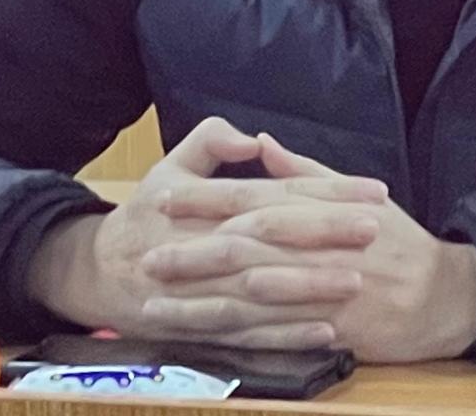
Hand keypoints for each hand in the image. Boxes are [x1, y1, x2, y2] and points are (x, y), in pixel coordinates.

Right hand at [27, 117, 386, 347]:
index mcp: (209, 204)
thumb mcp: (172, 165)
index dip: (327, 190)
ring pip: (264, 290)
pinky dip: (287, 336)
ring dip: (310, 287)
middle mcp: (209, 245)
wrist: (100, 272)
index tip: (373, 191)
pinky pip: (251, 334)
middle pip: (274, 237)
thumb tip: (253, 138)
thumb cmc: (146, 213)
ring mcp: (207, 291)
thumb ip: (210, 141)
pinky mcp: (206, 328)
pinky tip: (325, 332)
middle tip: (374, 229)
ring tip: (356, 282)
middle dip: (326, 234)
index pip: (278, 192)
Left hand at [140, 132, 475, 363]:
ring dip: (198, 302)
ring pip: (248, 297)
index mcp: (317, 209)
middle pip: (241, 248)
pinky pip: (271, 335)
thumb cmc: (396, 239)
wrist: (441, 293)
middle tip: (148, 256)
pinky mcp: (324, 330)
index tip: (165, 198)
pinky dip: (233, 338)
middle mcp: (314, 248)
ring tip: (156, 306)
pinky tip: (202, 340)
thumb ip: (304, 172)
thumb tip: (264, 146)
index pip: (252, 199)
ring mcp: (318, 292)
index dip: (206, 199)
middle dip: (190, 252)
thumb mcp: (355, 193)